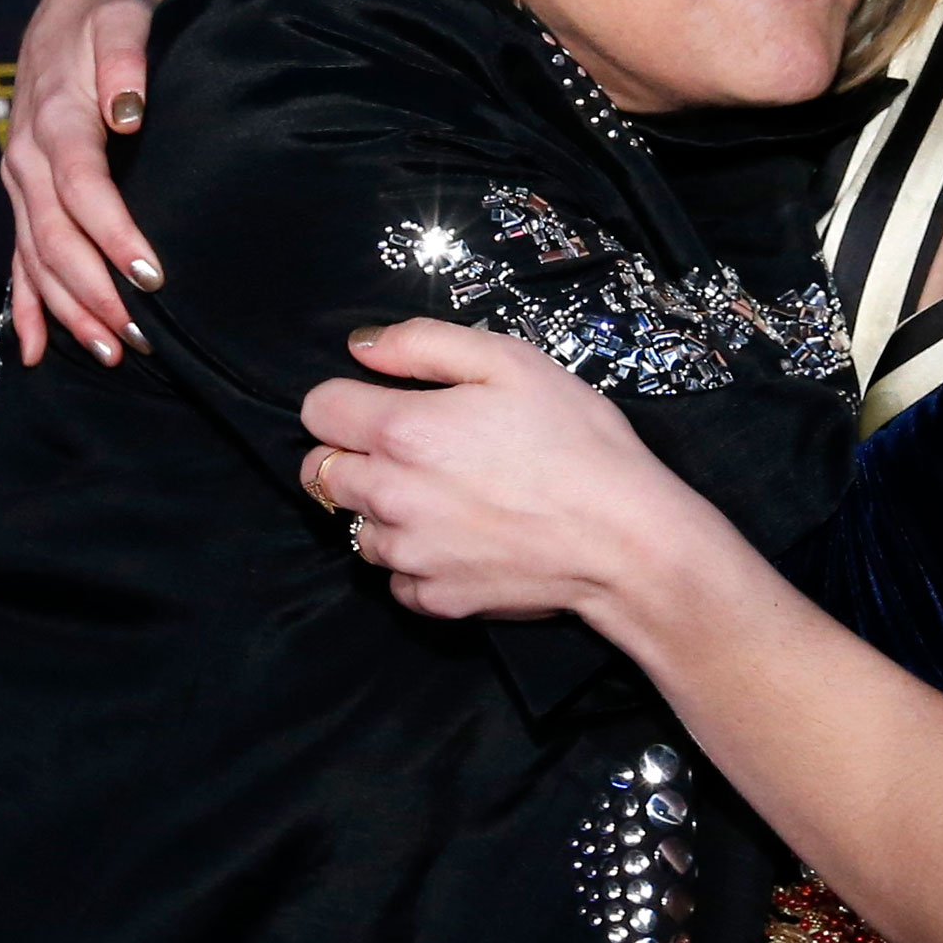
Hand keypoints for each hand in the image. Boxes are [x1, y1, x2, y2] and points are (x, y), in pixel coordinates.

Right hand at [2, 0, 211, 365]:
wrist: (76, 3)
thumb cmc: (110, 11)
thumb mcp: (121, 15)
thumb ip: (125, 59)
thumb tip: (127, 112)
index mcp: (54, 119)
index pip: (81, 187)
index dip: (112, 233)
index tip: (150, 273)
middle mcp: (27, 157)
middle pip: (53, 237)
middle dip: (93, 291)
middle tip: (138, 336)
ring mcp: (21, 181)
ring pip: (37, 257)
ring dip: (69, 310)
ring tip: (111, 353)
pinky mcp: (25, 194)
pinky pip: (19, 258)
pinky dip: (28, 306)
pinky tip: (38, 351)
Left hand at [297, 321, 716, 622]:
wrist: (624, 538)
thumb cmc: (577, 443)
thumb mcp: (511, 362)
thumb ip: (423, 344)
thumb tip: (362, 346)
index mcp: (402, 431)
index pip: (318, 410)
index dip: (347, 398)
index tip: (384, 402)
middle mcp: (390, 496)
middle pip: (320, 473)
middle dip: (351, 454)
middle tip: (413, 449)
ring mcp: (408, 555)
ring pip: (355, 528)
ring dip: (382, 510)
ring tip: (444, 496)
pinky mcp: (433, 599)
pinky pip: (395, 578)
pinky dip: (415, 560)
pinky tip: (460, 538)